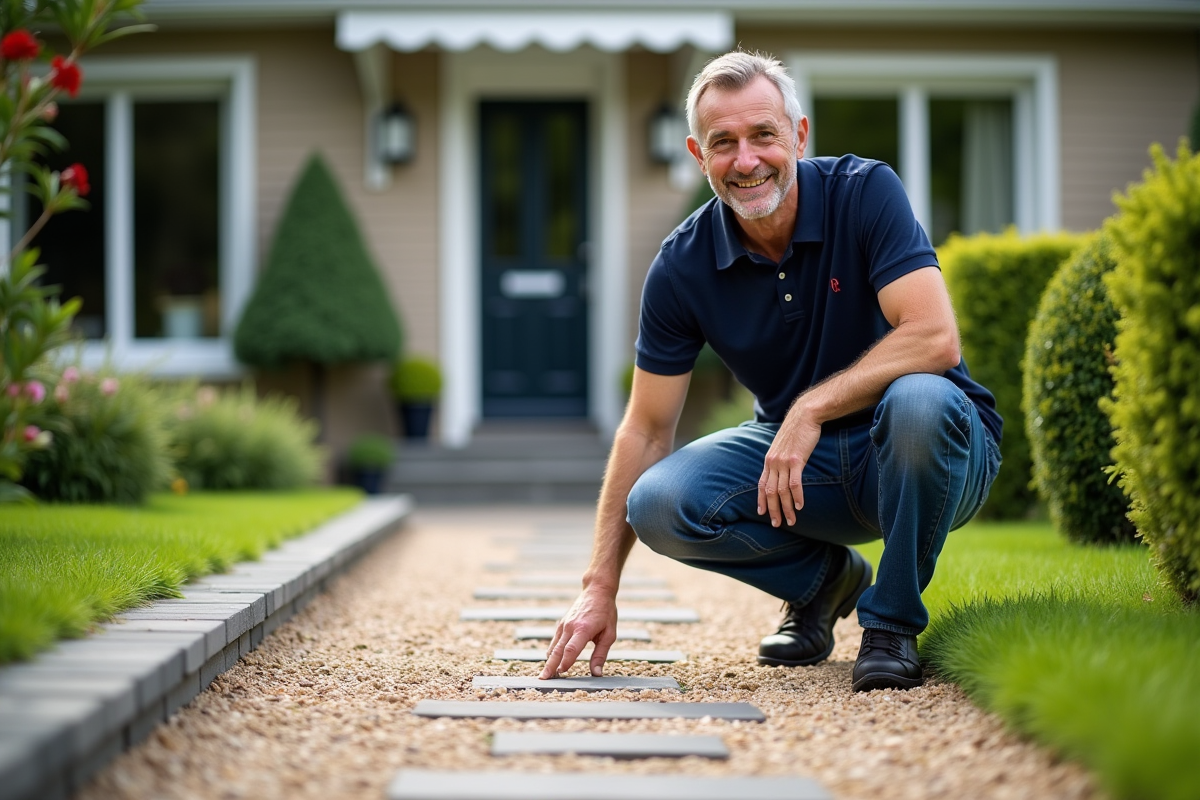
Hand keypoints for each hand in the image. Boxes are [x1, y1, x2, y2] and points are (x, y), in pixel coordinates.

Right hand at [539, 586, 617, 678]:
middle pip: (558, 649)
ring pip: (554, 646)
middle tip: (543, 679)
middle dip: (550, 665)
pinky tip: (550, 662)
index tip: (561, 674)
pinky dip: (551, 652)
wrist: (596, 591)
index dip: (566, 662)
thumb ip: (601, 654)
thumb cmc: (606, 612)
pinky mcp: (562, 624)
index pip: (571, 649)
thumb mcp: (609, 634)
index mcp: (584, 629)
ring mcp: (564, 624)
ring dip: (549, 661)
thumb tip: (597, 673)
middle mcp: (571, 626)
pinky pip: (555, 640)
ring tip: (545, 675)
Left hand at [757, 410, 821, 527]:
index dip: (761, 500)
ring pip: (782, 491)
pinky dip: (797, 496)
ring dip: (786, 508)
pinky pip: (795, 483)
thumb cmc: (796, 430)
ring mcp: (784, 462)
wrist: (804, 415)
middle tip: (777, 524)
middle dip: (773, 510)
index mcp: (769, 460)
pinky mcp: (797, 460)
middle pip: (770, 492)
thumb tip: (783, 470)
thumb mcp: (784, 446)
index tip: (762, 513)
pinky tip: (800, 506)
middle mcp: (773, 463)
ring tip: (791, 521)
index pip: (761, 484)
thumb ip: (781, 459)